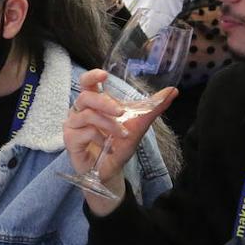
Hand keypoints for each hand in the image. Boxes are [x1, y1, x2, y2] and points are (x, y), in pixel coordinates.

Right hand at [61, 69, 176, 214]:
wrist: (112, 170)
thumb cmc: (119, 145)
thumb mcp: (139, 125)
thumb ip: (153, 107)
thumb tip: (174, 90)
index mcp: (93, 103)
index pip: (87, 83)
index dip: (92, 76)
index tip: (104, 75)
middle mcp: (80, 111)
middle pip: (86, 97)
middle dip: (105, 103)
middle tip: (121, 113)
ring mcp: (73, 125)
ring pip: (87, 115)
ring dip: (108, 125)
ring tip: (122, 135)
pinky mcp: (70, 139)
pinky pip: (84, 132)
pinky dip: (100, 138)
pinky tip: (106, 146)